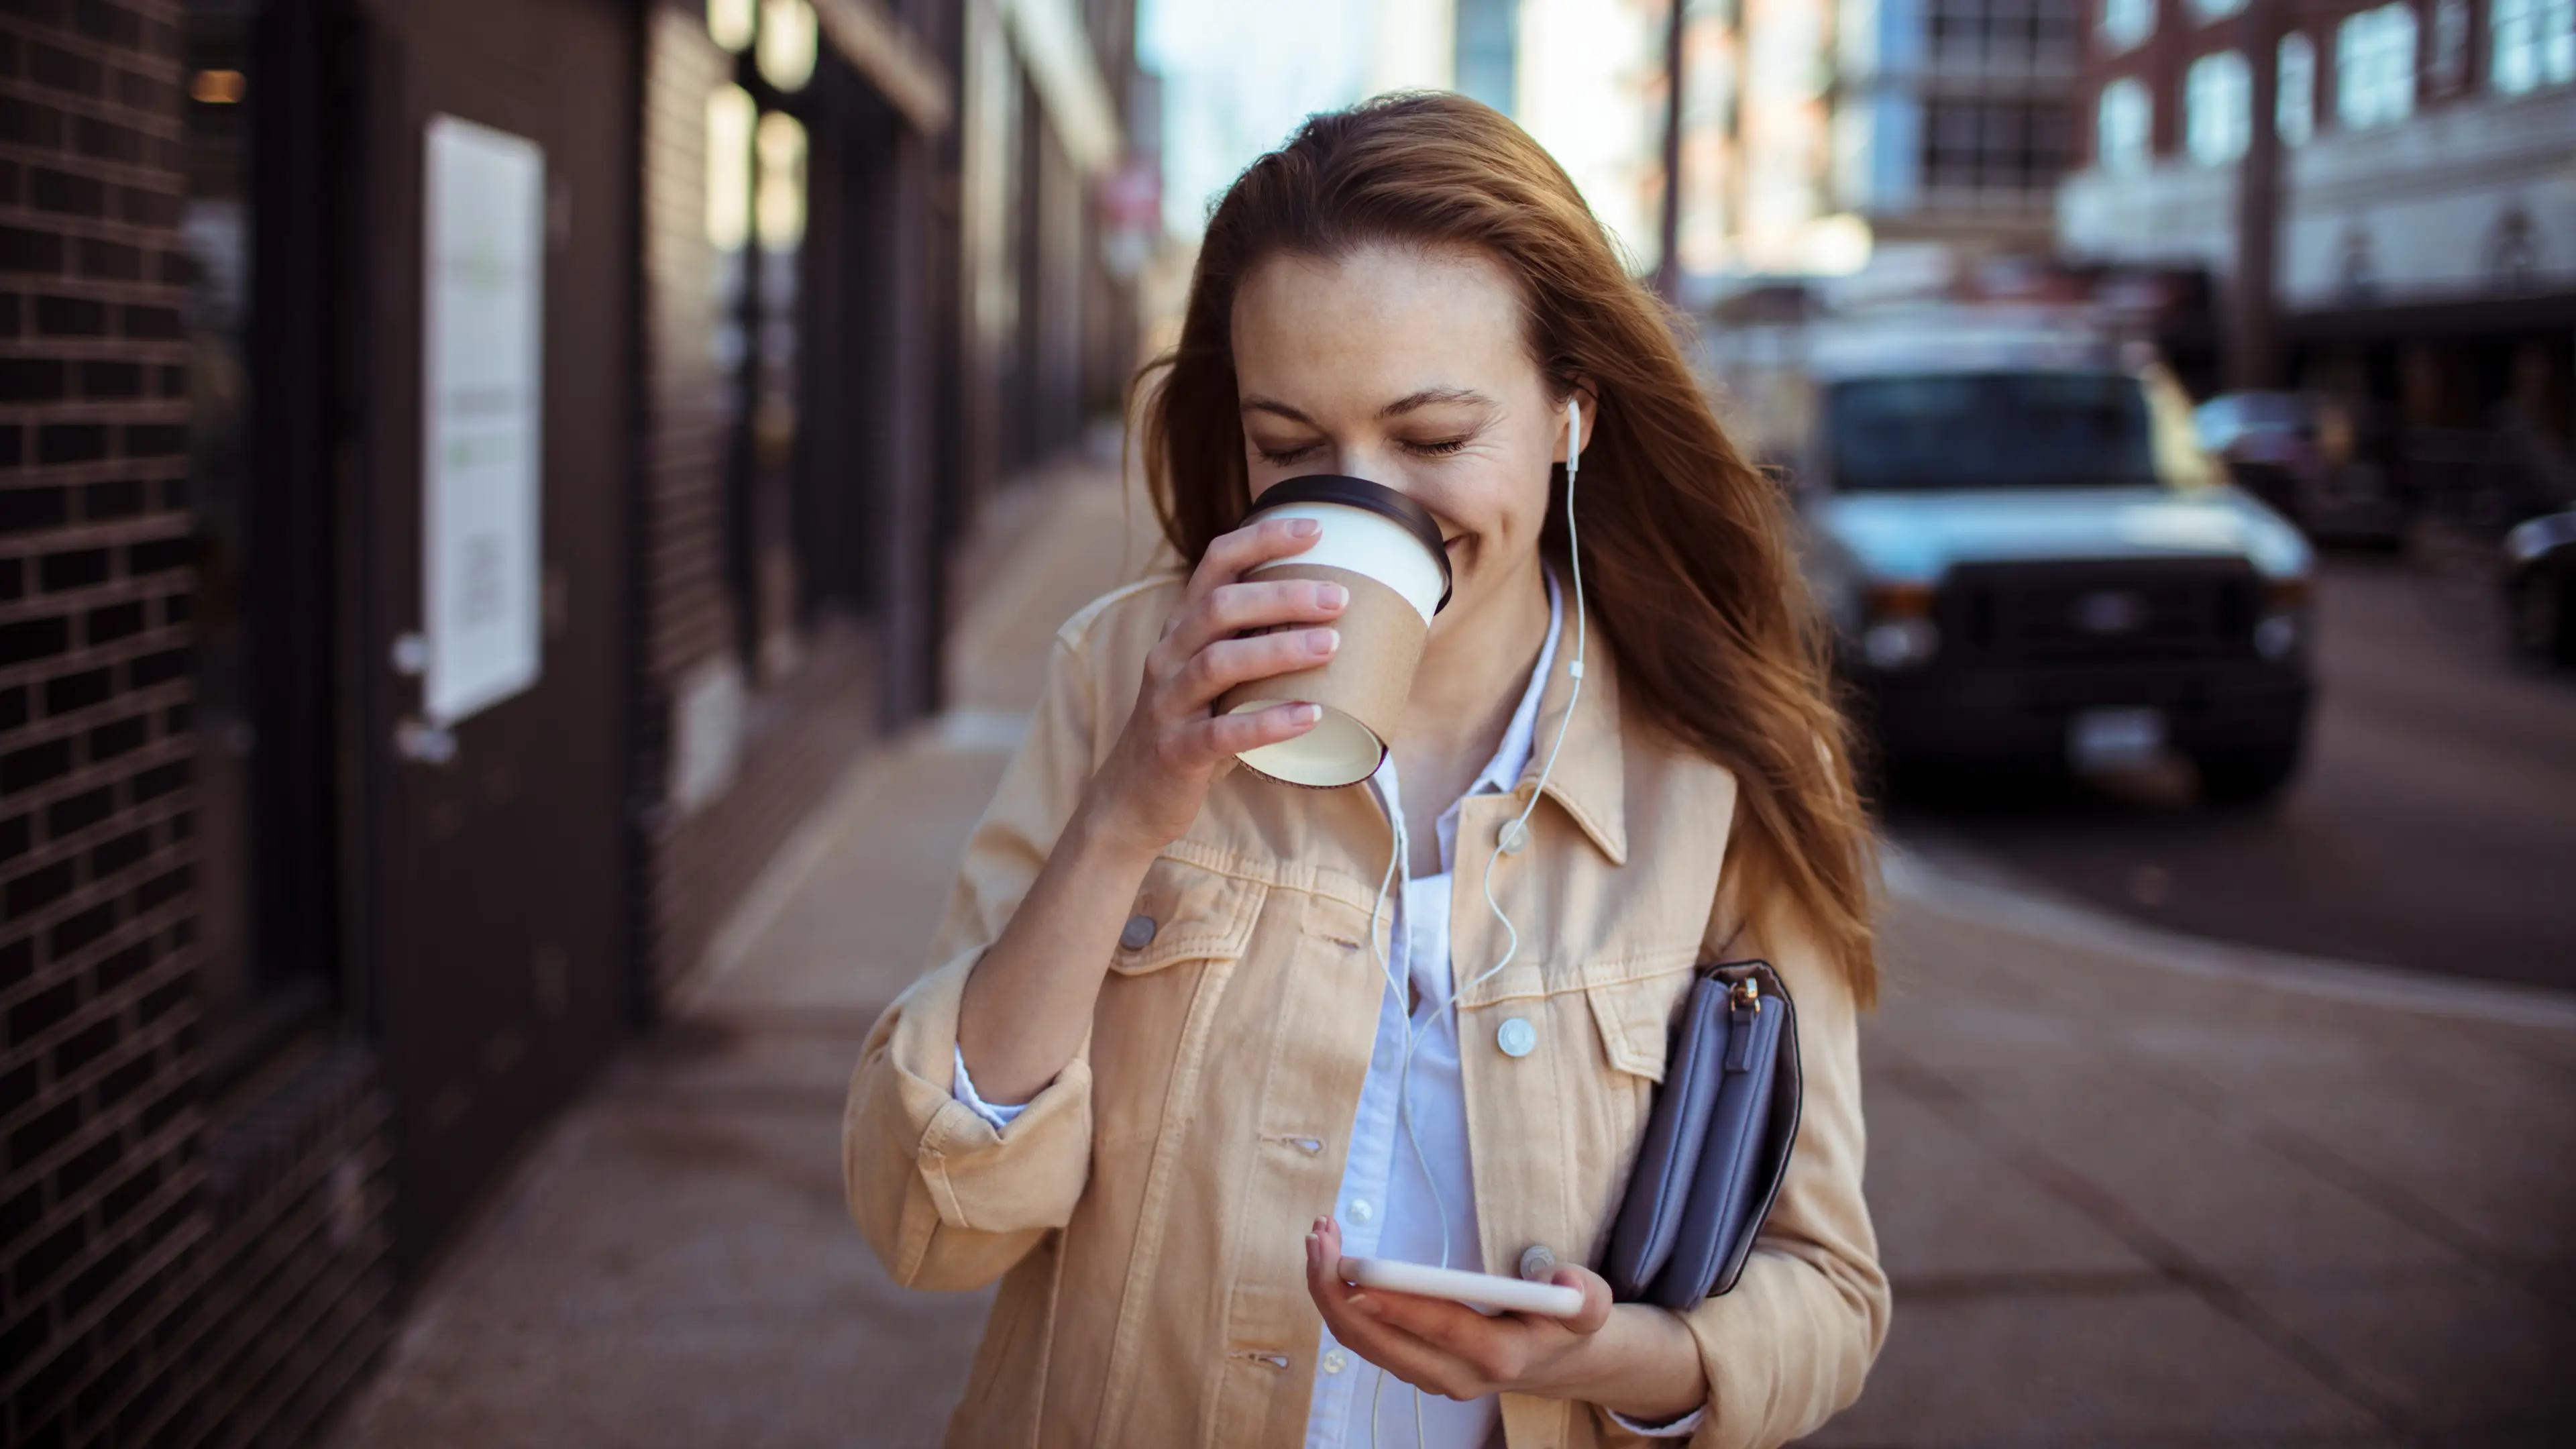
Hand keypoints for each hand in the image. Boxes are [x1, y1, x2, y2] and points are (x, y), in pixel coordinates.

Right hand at [1083, 516, 1348, 852]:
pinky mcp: (1176, 751)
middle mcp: (1169, 656)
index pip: (1215, 564)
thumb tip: (1342, 622)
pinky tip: (1311, 715)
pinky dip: (1268, 722)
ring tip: (1330, 645)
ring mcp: (1168, 704)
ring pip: (1217, 662)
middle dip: (1281, 595)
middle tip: (1339, 597)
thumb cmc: (1193, 729)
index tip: (1316, 529)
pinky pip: (1221, 733)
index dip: (1262, 539)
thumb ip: (1255, 646)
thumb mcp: (1216, 679)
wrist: (1133, 798)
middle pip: (1219, 607)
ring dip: (1278, 650)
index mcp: (1182, 629)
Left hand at [1302, 1217, 1614, 1402]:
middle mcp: (1456, 1376)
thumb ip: (1584, 1293)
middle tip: (1319, 1238)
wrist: (1558, 1360)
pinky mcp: (1414, 1368)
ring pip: (1362, 1342)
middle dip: (1338, 1289)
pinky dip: (1341, 1301)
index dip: (1394, 1302)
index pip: (1438, 1327)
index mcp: (1498, 1357)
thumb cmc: (1566, 1321)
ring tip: (1317, 1239)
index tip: (1355, 1272)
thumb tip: (1562, 1277)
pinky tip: (1331, 1262)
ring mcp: (1430, 1377)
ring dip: (1331, 1292)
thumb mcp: (1589, 1305)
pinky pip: (1364, 1340)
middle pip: (1379, 1341)